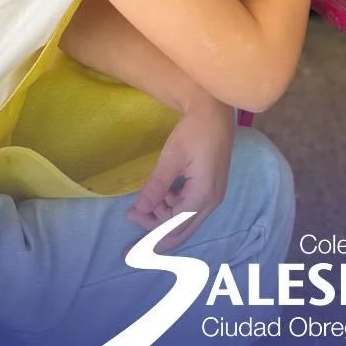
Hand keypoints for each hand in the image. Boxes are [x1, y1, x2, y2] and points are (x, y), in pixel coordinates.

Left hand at [127, 97, 233, 247]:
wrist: (215, 111)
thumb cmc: (194, 131)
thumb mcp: (172, 157)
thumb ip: (157, 186)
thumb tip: (139, 209)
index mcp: (203, 196)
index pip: (173, 225)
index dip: (150, 228)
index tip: (129, 218)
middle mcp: (211, 202)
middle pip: (181, 230)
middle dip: (155, 233)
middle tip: (131, 227)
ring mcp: (214, 196)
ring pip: (185, 220)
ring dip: (163, 216)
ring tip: (146, 200)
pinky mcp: (211, 188)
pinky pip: (190, 208)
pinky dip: (173, 207)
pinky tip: (163, 193)